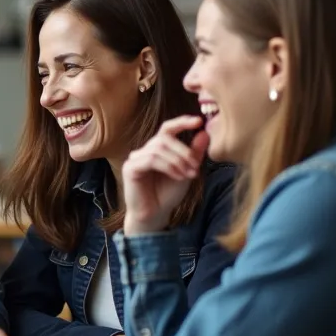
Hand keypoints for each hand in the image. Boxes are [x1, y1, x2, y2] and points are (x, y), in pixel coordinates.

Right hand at [123, 115, 207, 234]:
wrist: (155, 215)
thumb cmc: (168, 194)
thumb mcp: (187, 171)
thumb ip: (194, 154)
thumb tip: (205, 132)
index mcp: (157, 149)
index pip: (167, 128)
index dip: (182, 122)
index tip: (199, 121)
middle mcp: (145, 150)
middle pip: (165, 138)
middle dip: (184, 151)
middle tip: (195, 167)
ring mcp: (136, 158)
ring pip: (159, 148)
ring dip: (177, 160)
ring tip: (188, 175)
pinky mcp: (130, 168)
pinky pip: (151, 159)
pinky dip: (168, 166)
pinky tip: (177, 176)